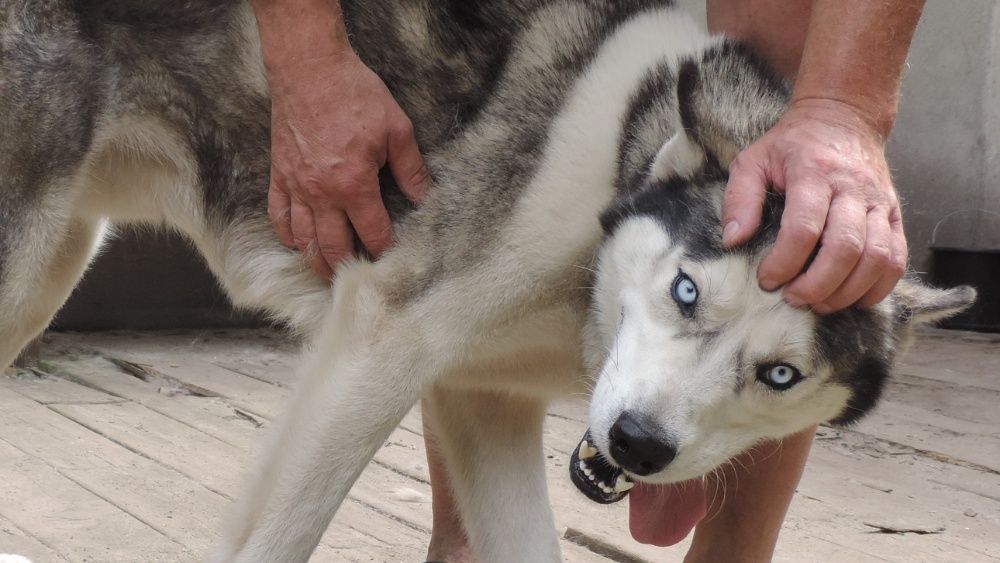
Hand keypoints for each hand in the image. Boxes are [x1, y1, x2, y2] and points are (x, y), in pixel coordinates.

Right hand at [267, 52, 429, 276]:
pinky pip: (278, 216)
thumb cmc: (354, 93)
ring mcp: (296, 187)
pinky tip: (298, 243)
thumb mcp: (396, 129)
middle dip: (349, 268)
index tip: (394, 261)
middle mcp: (322, 193)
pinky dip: (287, 235)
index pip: (373, 233)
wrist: (309, 68)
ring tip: (330, 271)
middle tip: (359, 280)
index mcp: (354, 184)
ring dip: (317, 260)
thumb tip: (425, 198)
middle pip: (334, 247)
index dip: (386, 250)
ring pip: (303, 239)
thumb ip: (412, 169)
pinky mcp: (279, 175)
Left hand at [721, 98, 906, 313]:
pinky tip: (854, 300)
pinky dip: (879, 287)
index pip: (804, 227)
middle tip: (792, 298)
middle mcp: (852, 188)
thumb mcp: (753, 160)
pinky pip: (897, 258)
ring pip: (876, 257)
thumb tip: (733, 240)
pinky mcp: (894, 214)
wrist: (843, 117)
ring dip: (847, 291)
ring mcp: (879, 202)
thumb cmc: (792, 145)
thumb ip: (739, 199)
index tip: (767, 279)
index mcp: (813, 173)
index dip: (784, 261)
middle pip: (845, 248)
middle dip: (816, 284)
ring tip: (818, 304)